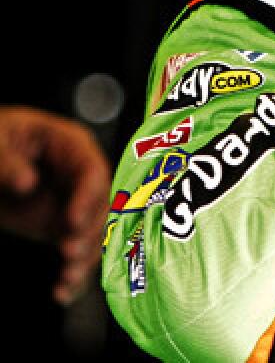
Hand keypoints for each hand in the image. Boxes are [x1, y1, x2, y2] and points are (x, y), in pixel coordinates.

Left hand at [0, 106, 110, 303]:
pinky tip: (62, 292)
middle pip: (100, 207)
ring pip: (91, 234)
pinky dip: (71, 274)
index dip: (88, 197)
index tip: (71, 222)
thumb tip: (29, 184)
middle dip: (89, 234)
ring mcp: (72, 203)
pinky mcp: (60, 226)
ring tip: (67, 280)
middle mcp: (80, 176)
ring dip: (83, 260)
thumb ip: (9, 163)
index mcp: (71, 146)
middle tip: (69, 253)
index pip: (93, 171)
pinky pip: (74, 251)